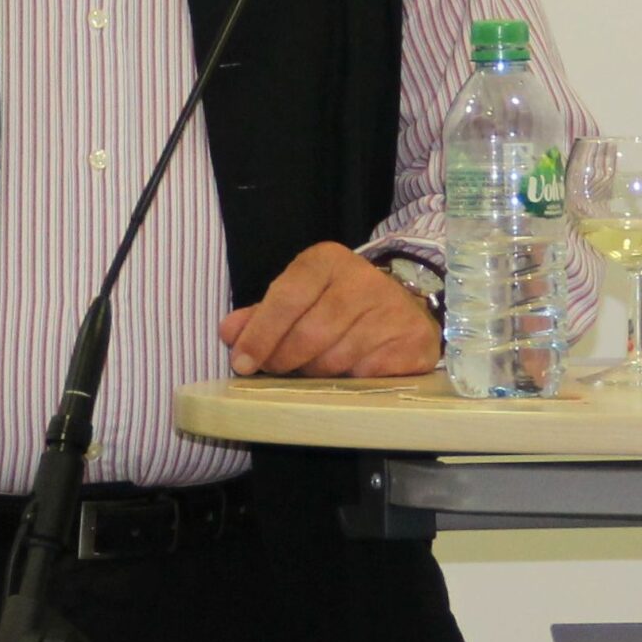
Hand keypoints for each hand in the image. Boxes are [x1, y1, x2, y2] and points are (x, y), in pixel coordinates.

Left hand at [218, 242, 439, 378]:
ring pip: (335, 359)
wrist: (402, 309)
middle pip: (309, 334)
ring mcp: (391, 309)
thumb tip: (230, 332)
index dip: (260, 334)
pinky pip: (366, 374)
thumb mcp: (299, 299)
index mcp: (327, 260)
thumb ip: (262, 316)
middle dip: (285, 359)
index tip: (242, 363)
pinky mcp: (412, 339)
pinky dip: (351, 380)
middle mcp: (362, 278)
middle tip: (278, 370)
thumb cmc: (338, 305)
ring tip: (317, 366)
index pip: (286, 297)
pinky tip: (350, 370)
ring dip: (317, 372)